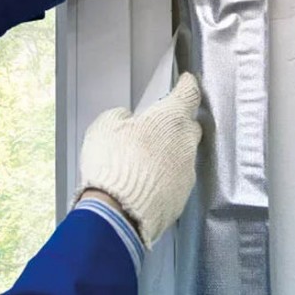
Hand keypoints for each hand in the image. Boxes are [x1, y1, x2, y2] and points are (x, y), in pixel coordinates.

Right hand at [75, 73, 201, 247]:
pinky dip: (166, 176)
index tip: (186, 81)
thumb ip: (122, 117)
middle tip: (157, 126)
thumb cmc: (112, 163)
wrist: (118, 212)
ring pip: (183, 154)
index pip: (189, 93)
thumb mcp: (105, 126)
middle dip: (177, 123)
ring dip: (170, 152)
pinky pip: (177, 178)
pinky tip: (147, 180)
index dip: (187, 85)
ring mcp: (187, 171)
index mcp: (171, 118)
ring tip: (145, 159)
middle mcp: (186, 143)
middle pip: (189, 125)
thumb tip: (129, 120)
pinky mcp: (182, 196)